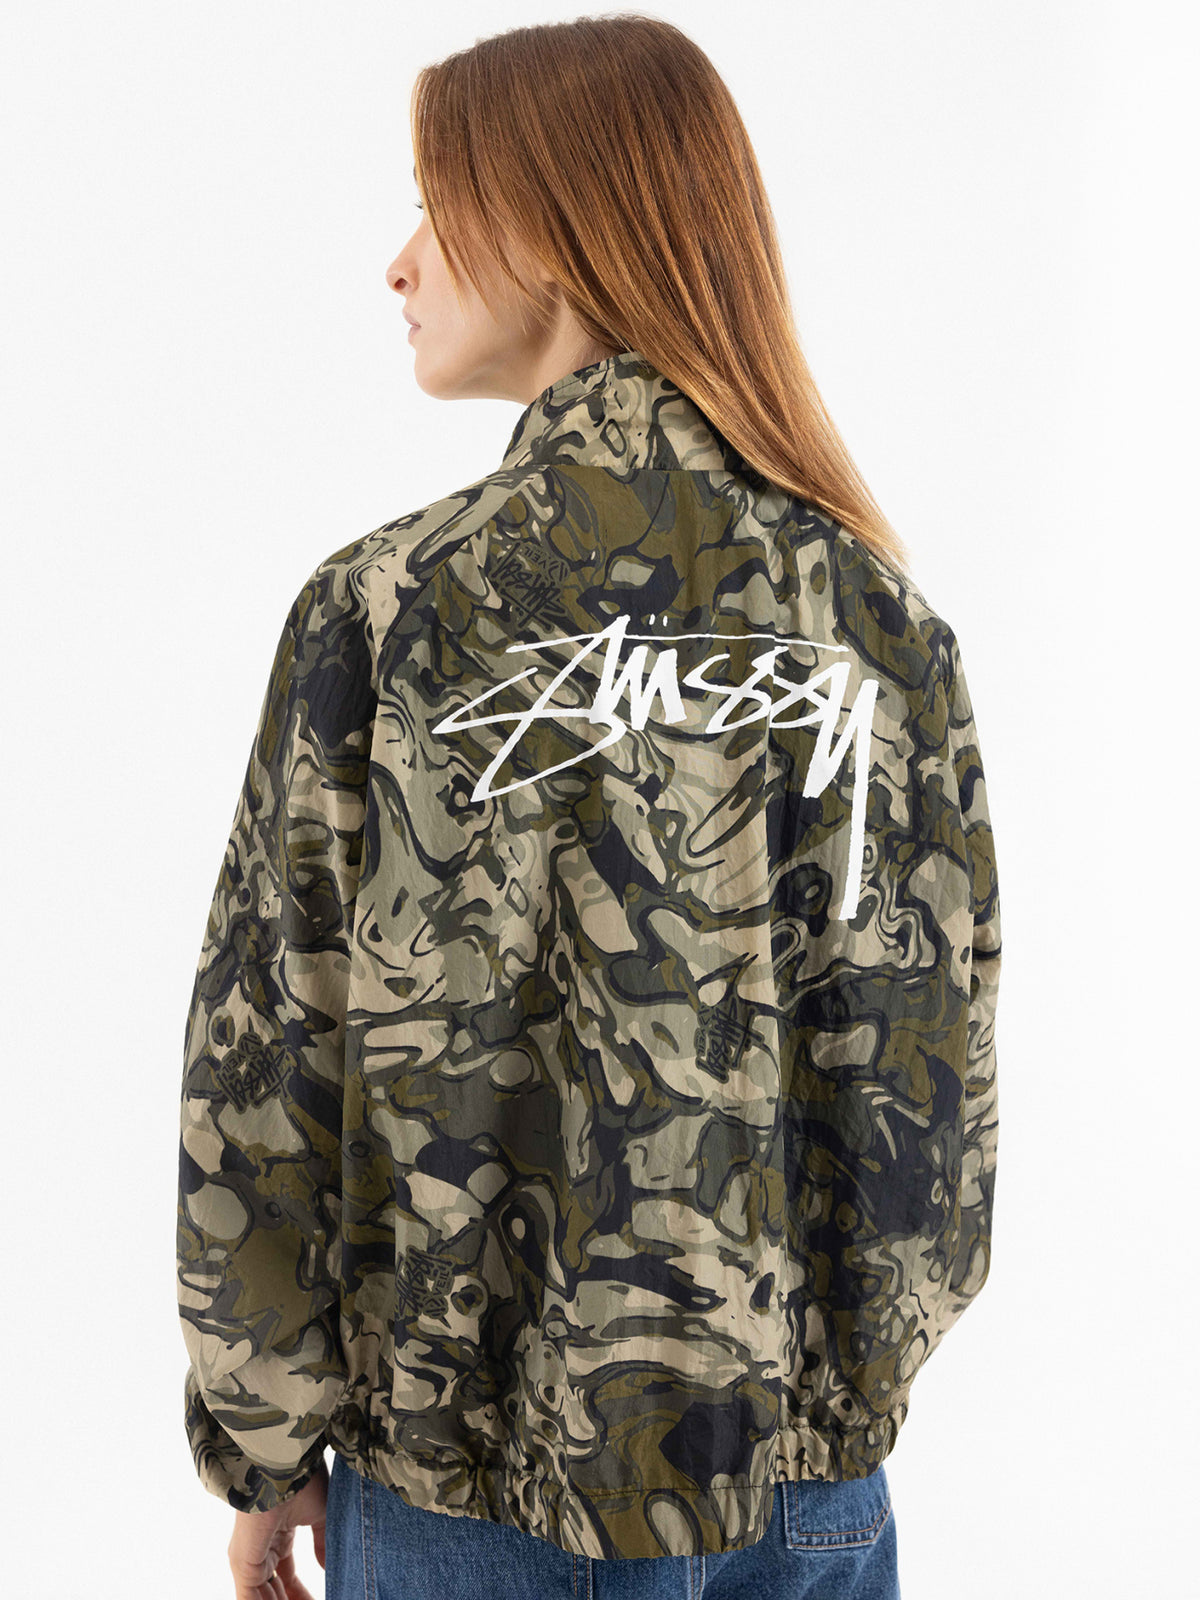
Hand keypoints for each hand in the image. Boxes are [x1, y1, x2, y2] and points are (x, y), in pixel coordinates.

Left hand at [227, 1457, 328, 1599]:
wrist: (286, 1463)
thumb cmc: (301, 1479)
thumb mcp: (319, 1515)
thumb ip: (321, 1542)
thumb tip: (327, 1567)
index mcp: (276, 1539)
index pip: (287, 1577)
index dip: (301, 1594)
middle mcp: (259, 1552)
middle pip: (274, 1592)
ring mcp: (248, 1560)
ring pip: (262, 1598)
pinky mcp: (243, 1565)